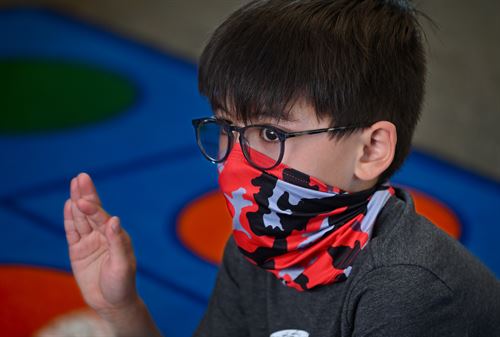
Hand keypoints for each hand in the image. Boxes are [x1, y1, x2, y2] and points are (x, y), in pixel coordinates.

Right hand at [63, 172, 138, 316]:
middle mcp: (104, 235)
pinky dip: (69, 220)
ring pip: (81, 219)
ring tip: (74, 184)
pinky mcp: (78, 250)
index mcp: (117, 236)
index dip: (94, 209)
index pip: (103, 219)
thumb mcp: (122, 265)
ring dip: (76, 203)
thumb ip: (117, 242)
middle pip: (92, 212)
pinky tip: (68, 205)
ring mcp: (90, 241)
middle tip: (81, 177)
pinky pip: (72, 232)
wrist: (112, 303)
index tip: (84, 201)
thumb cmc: (122, 284)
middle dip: (86, 195)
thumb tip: (115, 219)